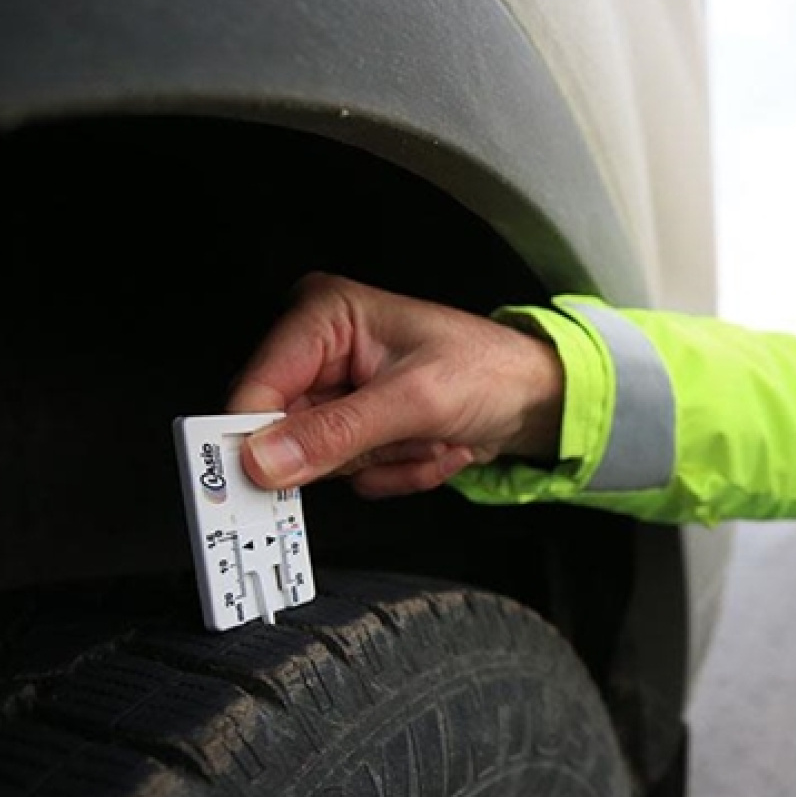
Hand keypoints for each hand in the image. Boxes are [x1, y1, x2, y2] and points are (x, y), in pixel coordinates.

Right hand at [227, 272, 564, 497]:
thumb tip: (267, 458)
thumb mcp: (416, 401)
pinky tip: (431, 444)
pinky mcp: (354, 427)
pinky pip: (352, 474)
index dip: (258, 438)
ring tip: (428, 435)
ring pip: (323, 461)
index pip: (259, 386)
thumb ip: (339, 433)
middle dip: (357, 451)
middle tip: (404, 437)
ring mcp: (338, 392)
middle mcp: (322, 350)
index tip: (263, 480)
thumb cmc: (491, 371)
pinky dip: (396, 471)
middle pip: (289, 432)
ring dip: (384, 462)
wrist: (537, 398)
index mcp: (325, 316)